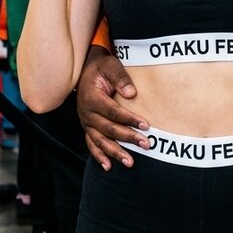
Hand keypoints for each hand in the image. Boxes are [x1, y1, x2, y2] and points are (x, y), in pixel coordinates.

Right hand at [76, 45, 148, 169]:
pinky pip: (91, 144)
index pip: (113, 111)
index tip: (146, 125)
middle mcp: (86, 113)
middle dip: (128, 138)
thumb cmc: (101, 68)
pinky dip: (99, 156)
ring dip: (115, 152)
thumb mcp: (110, 66)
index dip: (129, 119)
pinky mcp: (88, 128)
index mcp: (92, 98)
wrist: (86, 70)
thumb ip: (120, 78)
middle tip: (146, 144)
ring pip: (100, 141)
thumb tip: (132, 93)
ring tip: (130, 162)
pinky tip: (109, 166)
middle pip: (109, 129)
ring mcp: (86, 122)